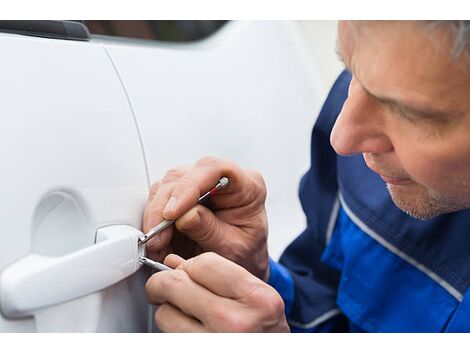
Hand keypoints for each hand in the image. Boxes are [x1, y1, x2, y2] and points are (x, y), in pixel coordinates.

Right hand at [143, 157, 269, 280]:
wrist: (242, 265)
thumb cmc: (246, 255)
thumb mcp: (232, 250)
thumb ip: (210, 231)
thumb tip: (184, 215)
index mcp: (248, 186)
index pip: (214, 169)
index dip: (189, 186)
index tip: (173, 212)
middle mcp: (222, 178)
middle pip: (184, 176)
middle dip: (165, 207)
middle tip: (158, 237)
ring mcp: (201, 184)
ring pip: (167, 185)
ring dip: (156, 215)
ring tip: (158, 244)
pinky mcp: (183, 195)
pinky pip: (160, 198)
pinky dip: (154, 220)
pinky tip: (158, 240)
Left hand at [146, 252, 288, 331]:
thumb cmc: (267, 333)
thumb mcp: (258, 298)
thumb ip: (220, 276)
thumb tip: (174, 262)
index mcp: (256, 299)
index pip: (203, 263)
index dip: (189, 265)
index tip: (185, 270)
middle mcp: (236, 322)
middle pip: (176, 284)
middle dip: (163, 281)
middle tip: (164, 285)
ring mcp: (213, 344)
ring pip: (165, 312)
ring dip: (167, 309)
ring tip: (183, 312)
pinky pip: (167, 336)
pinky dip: (171, 329)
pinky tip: (186, 328)